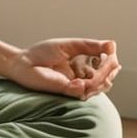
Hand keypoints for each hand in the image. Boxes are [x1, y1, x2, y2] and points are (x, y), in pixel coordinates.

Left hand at [3, 38, 119, 98]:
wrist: (23, 62)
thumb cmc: (43, 53)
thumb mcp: (70, 45)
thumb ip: (90, 46)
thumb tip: (113, 45)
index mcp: (85, 65)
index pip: (107, 67)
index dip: (111, 62)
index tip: (109, 53)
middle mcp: (82, 77)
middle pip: (107, 79)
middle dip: (108, 71)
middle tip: (102, 62)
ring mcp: (76, 86)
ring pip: (98, 87)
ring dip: (98, 79)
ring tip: (90, 72)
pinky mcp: (67, 92)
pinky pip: (83, 92)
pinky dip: (83, 85)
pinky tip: (76, 81)